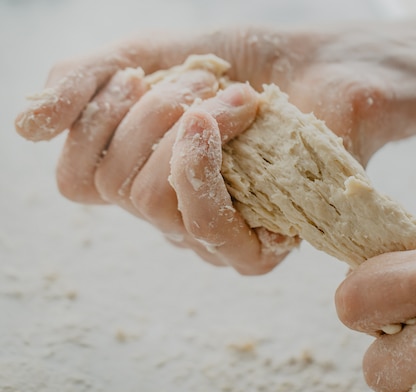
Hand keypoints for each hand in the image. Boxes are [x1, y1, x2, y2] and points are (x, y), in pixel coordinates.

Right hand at [14, 26, 411, 272]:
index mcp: (140, 177)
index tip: (133, 74)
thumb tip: (24, 127)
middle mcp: (170, 213)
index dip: (90, 121)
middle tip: (203, 81)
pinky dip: (202, 164)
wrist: (323, 66)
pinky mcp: (257, 247)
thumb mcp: (149, 57)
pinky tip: (223, 121)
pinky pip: (204, 224)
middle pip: (113, 186)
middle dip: (150, 114)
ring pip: (150, 203)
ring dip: (179, 130)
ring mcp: (213, 235)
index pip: (77, 179)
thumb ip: (85, 85)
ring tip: (231, 97)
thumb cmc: (242, 65)